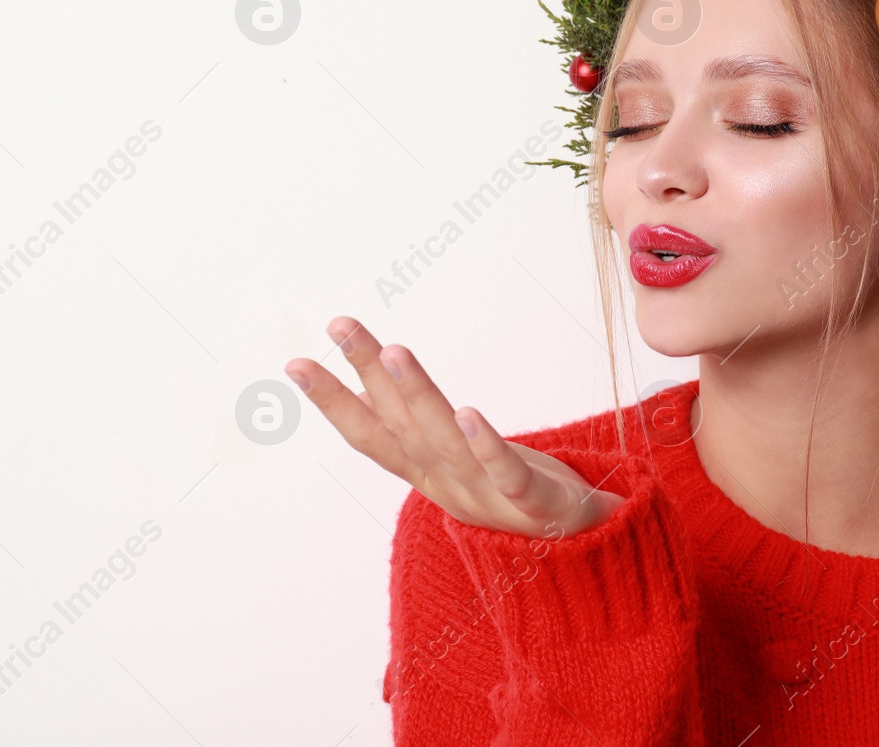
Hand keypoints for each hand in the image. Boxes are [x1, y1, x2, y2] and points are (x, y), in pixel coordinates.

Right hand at [284, 317, 624, 540]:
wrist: (582, 551)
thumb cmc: (513, 491)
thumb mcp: (457, 458)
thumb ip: (414, 426)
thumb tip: (366, 383)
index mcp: (427, 474)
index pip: (371, 434)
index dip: (333, 401)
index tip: (295, 362)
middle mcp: (447, 485)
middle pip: (401, 425)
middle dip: (368, 374)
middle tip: (340, 327)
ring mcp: (487, 496)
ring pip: (446, 442)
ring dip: (417, 397)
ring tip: (394, 352)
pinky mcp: (534, 503)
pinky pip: (507, 473)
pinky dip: (486, 446)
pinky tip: (471, 412)